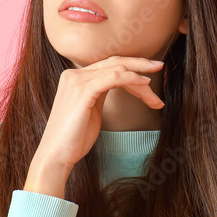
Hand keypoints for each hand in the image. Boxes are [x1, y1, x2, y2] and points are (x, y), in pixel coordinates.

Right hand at [37, 56, 164, 169]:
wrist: (56, 155)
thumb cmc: (74, 138)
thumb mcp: (90, 110)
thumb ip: (100, 94)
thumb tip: (119, 86)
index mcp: (76, 78)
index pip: (108, 65)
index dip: (131, 67)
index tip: (149, 74)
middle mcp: (74, 75)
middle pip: (114, 61)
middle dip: (140, 64)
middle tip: (160, 66)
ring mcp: (77, 81)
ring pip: (117, 69)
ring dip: (141, 78)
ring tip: (156, 92)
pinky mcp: (83, 91)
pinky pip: (114, 77)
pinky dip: (132, 78)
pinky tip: (145, 84)